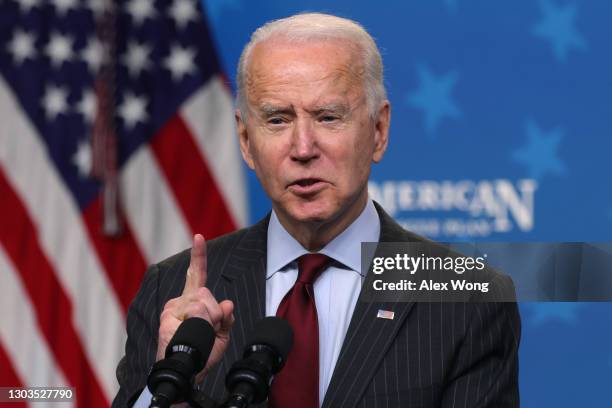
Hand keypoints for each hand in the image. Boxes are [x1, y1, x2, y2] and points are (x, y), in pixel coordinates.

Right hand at [156, 234, 234, 382]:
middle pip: (207, 293)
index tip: (199, 237)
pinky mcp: (168, 316)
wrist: (189, 372)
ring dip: (209, 321)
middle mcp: (181, 300)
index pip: (197, 275)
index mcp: (193, 301)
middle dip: (215, 314)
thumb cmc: (203, 355)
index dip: (199, 256)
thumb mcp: (222, 335)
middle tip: (208, 331)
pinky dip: (200, 325)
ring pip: (203, 303)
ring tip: (198, 336)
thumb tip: (228, 304)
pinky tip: (188, 334)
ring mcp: (173, 308)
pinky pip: (195, 312)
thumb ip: (226, 318)